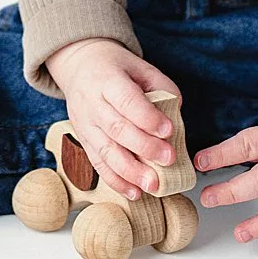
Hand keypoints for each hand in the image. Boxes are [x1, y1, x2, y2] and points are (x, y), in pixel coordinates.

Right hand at [45, 38, 182, 202]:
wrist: (79, 66)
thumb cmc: (116, 68)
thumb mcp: (140, 66)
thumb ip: (162, 87)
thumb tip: (178, 113)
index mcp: (107, 80)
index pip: (126, 100)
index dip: (147, 117)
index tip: (168, 130)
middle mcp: (92, 103)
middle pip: (116, 128)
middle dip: (144, 147)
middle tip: (168, 159)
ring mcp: (85, 123)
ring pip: (105, 151)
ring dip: (130, 172)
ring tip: (152, 185)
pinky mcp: (83, 139)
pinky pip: (97, 164)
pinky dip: (116, 181)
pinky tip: (134, 192)